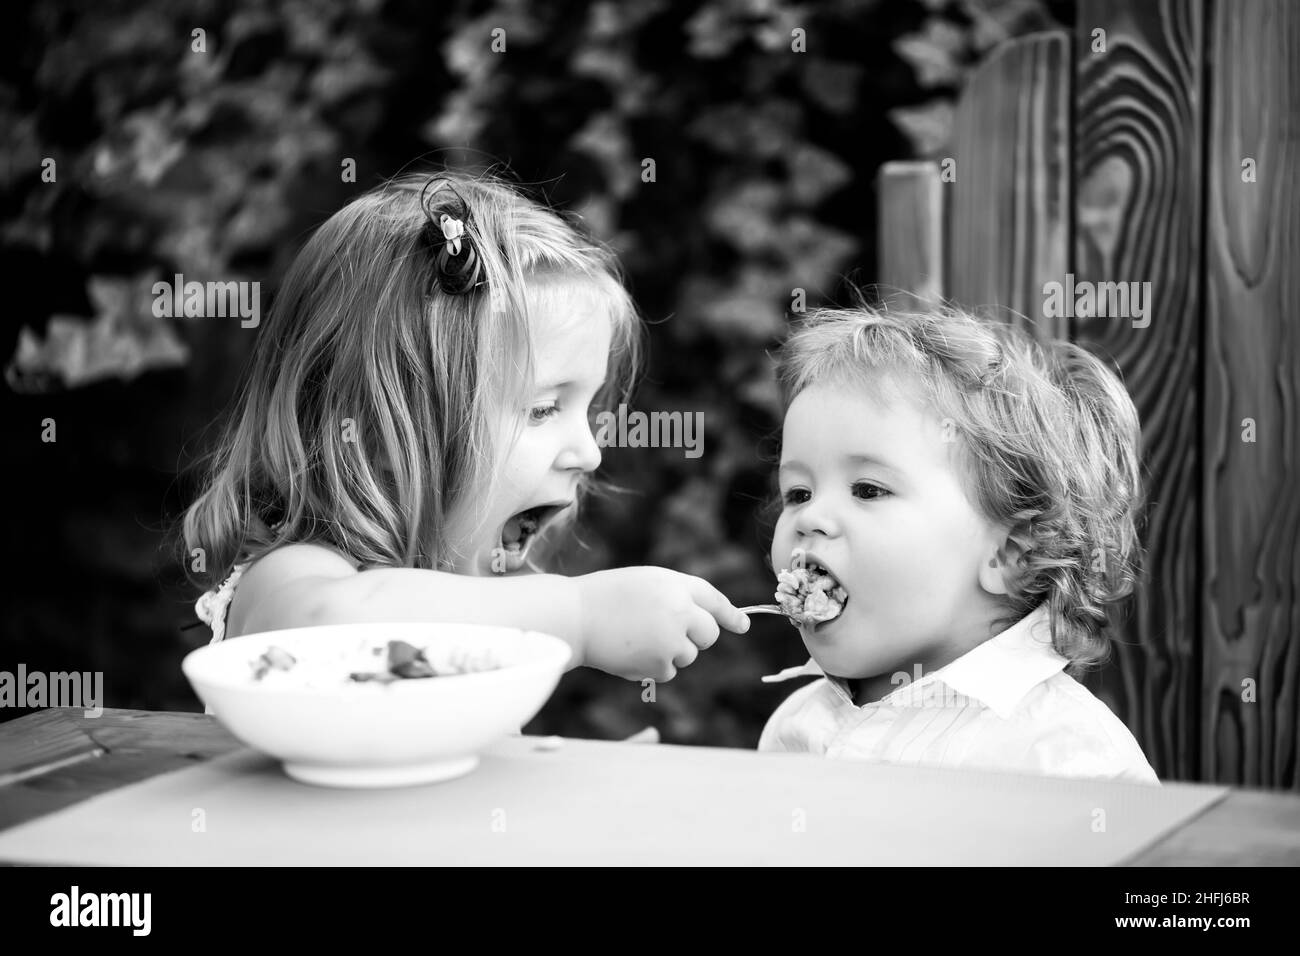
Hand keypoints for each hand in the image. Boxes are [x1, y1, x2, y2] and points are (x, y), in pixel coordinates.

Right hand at [575, 567, 749, 680]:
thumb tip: (704, 623)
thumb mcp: (646, 583)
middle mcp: (681, 611)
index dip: (731, 615)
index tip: (743, 625)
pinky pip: (668, 672)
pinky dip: (652, 668)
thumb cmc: (604, 597)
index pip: (713, 600)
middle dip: (695, 637)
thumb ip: (676, 597)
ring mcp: (671, 640)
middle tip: (665, 632)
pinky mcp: (659, 664)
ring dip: (669, 653)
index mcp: (676, 585)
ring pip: (687, 656)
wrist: (575, 617)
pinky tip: (629, 653)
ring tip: (636, 639)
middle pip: (708, 634)